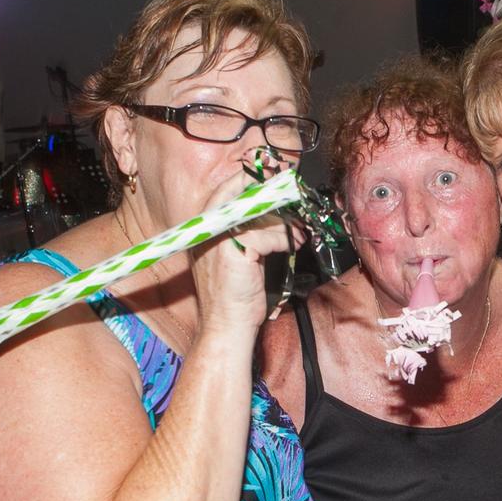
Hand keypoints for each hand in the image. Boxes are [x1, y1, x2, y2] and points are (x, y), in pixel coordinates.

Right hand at [188, 166, 305, 335]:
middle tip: (290, 193)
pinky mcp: (233, 252)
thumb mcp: (235, 257)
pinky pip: (268, 236)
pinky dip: (284, 240)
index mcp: (202, 229)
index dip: (246, 179)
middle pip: (237, 194)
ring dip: (285, 224)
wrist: (227, 326)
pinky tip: (295, 244)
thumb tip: (272, 209)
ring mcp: (216, 239)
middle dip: (267, 191)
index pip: (223, 191)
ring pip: (258, 217)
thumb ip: (244, 231)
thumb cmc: (235, 296)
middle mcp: (204, 230)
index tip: (270, 174)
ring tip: (299, 232)